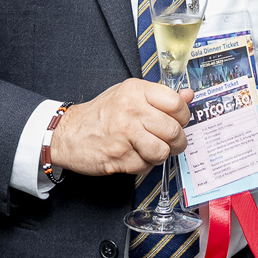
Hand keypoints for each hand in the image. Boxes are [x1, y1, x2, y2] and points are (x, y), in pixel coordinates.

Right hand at [48, 78, 192, 177]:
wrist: (68, 134)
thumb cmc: (101, 114)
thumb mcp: (128, 95)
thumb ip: (159, 96)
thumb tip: (189, 95)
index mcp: (135, 91)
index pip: (176, 103)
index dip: (183, 116)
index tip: (179, 121)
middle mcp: (131, 110)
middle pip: (173, 130)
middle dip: (177, 141)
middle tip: (172, 142)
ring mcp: (124, 134)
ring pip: (162, 151)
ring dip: (161, 155)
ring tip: (152, 150)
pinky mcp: (119, 156)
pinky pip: (146, 166)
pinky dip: (144, 165)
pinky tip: (135, 156)